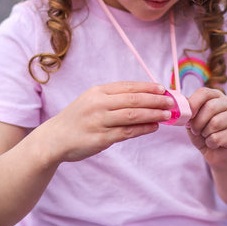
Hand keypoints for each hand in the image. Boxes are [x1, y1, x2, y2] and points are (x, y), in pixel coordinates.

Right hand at [44, 81, 173, 162]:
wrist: (55, 138)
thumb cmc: (78, 119)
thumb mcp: (91, 100)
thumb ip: (113, 98)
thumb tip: (144, 97)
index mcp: (97, 92)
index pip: (128, 86)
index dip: (148, 87)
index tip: (163, 89)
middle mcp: (98, 104)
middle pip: (133, 99)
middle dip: (155, 100)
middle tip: (171, 101)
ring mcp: (99, 121)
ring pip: (132, 115)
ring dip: (153, 114)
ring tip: (167, 114)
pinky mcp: (100, 138)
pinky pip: (127, 132)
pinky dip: (143, 129)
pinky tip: (154, 127)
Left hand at [186, 87, 226, 166]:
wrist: (216, 152)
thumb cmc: (203, 133)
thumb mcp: (192, 121)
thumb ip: (189, 112)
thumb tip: (184, 103)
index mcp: (216, 96)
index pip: (204, 93)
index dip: (193, 104)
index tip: (187, 116)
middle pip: (210, 107)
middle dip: (198, 122)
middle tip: (195, 130)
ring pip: (215, 123)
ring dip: (205, 134)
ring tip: (206, 136)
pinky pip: (218, 138)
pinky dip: (211, 143)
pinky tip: (214, 143)